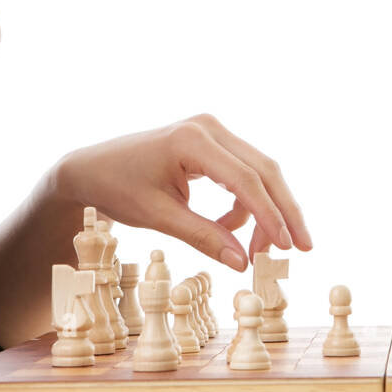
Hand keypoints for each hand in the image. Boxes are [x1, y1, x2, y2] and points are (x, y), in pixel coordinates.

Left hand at [55, 113, 312, 272]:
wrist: (91, 168)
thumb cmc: (117, 188)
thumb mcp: (158, 217)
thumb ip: (203, 237)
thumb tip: (243, 264)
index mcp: (193, 140)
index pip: (246, 181)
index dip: (269, 216)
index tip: (285, 247)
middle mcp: (209, 128)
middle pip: (264, 171)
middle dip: (283, 212)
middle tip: (301, 248)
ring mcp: (213, 131)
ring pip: (259, 172)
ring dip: (266, 211)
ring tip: (258, 249)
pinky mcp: (213, 142)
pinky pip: (244, 174)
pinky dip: (245, 204)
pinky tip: (230, 228)